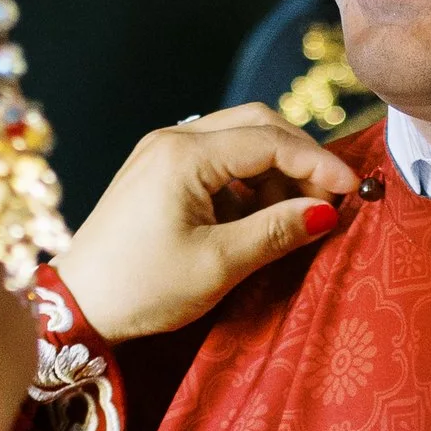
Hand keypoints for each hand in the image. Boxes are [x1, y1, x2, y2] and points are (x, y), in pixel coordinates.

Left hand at [58, 106, 360, 341]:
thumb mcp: (218, 265)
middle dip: (299, 157)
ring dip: (274, 169)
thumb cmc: (142, 288)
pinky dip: (247, 180)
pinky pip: (216, 158)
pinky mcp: (157, 171)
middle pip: (256, 124)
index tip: (354, 190)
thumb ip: (277, 232)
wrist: (77, 305)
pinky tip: (259, 215)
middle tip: (328, 199)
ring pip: (238, 139)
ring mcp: (161, 151)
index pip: (270, 140)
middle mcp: (171, 139)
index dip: (318, 163)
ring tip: (295, 214)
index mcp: (184, 155)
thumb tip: (329, 212)